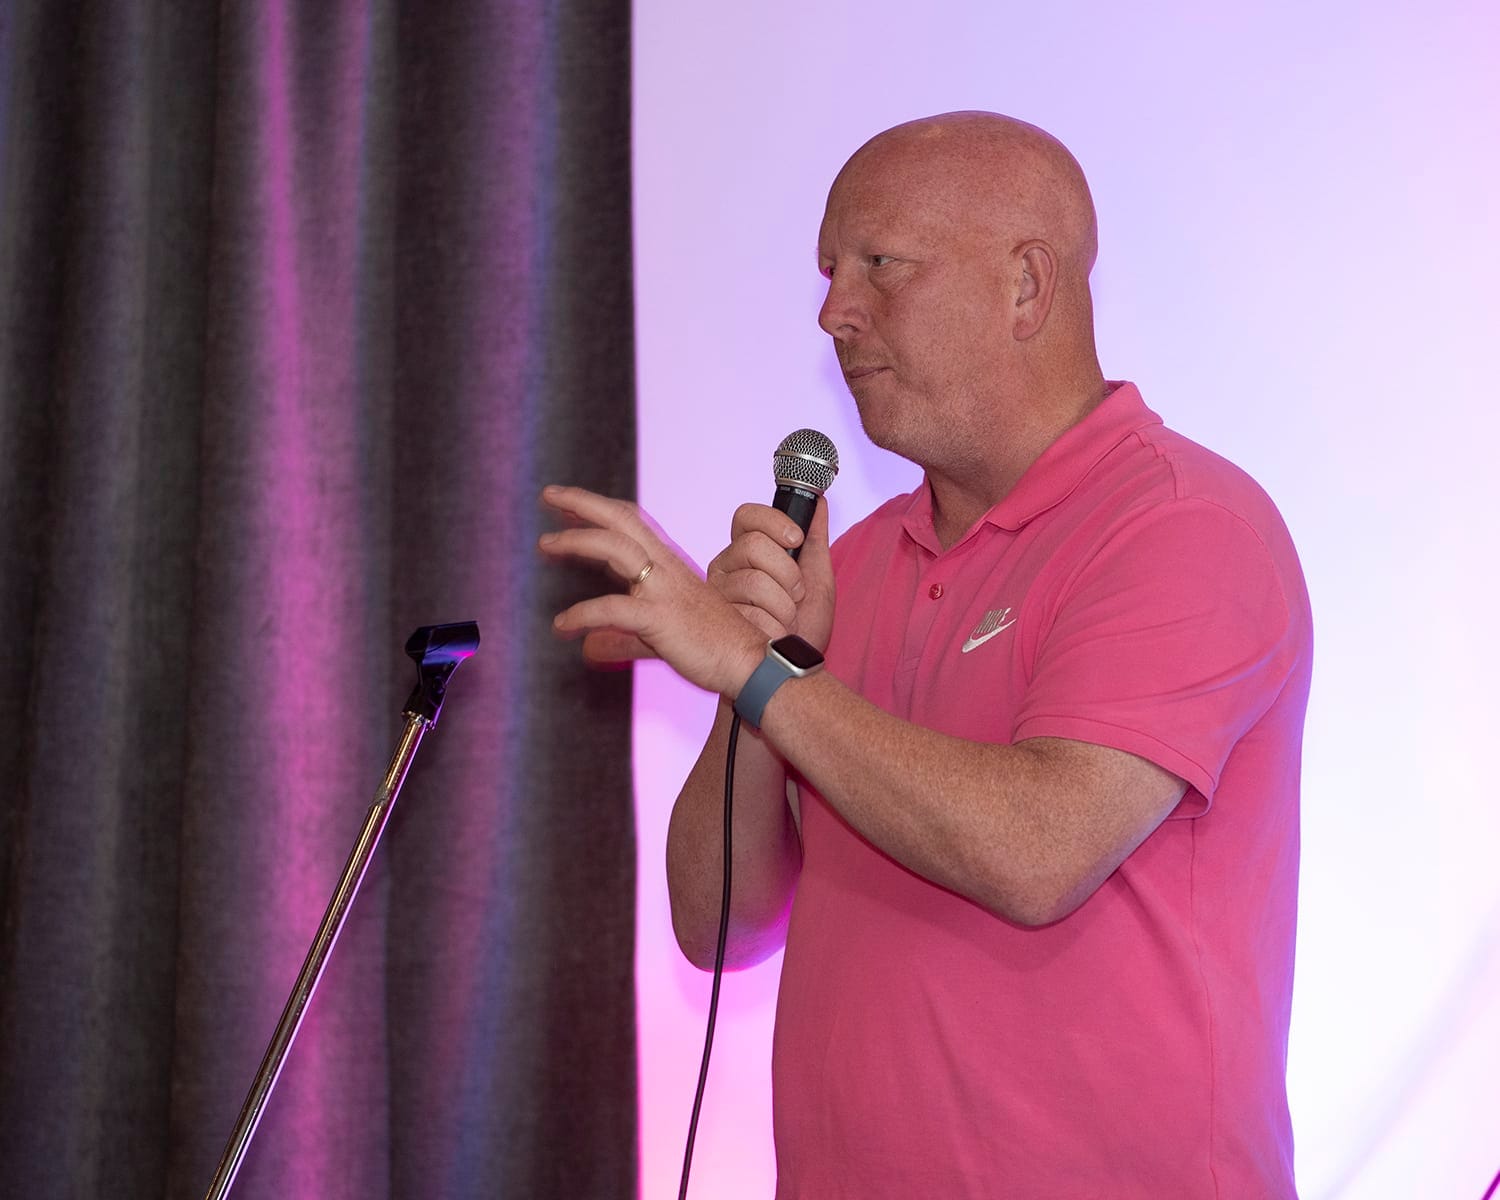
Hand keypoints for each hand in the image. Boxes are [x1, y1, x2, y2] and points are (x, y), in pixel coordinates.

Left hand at [538, 485, 765, 697]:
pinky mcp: (660, 619)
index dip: (601, 508)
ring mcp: (664, 592)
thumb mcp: (663, 630)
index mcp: (671, 565)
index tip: (570, 502)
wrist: (750, 663)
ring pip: (616, 550)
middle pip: (622, 520)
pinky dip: (582, 613)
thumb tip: (587, 647)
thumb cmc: (713, 646)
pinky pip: (612, 609)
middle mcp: (667, 570)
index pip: (632, 522)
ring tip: (546, 543)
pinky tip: (562, 624)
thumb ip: (622, 634)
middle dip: (584, 502)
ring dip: (577, 541)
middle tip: (550, 493)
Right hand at [708, 497, 835, 650]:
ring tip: (785, 622)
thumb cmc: (805, 627)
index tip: (796, 539)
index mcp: (747, 551)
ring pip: (753, 581)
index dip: (772, 521)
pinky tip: (772, 636)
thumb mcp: (818, 579)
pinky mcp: (714, 622)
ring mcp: (717, 594)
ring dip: (784, 607)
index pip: (746, 516)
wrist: (793, 670)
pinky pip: (748, 613)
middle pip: (751, 546)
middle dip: (787, 573)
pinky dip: (774, 627)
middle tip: (795, 596)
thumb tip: (820, 502)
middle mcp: (726, 567)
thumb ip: (816, 539)